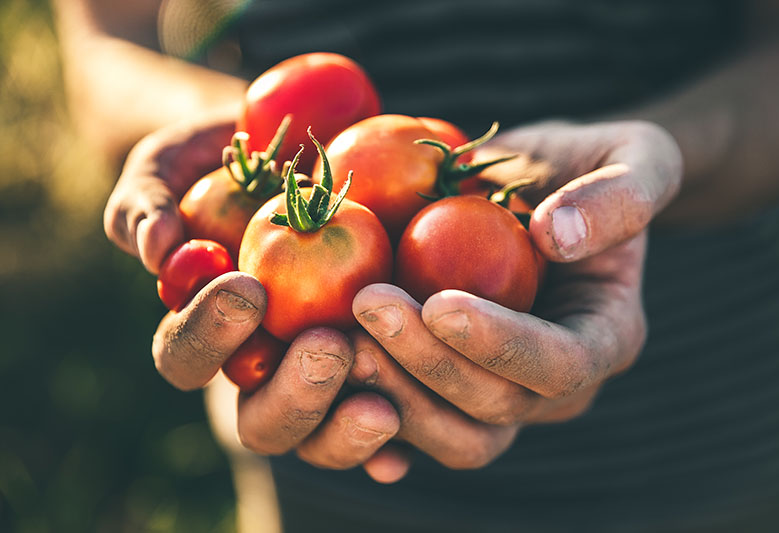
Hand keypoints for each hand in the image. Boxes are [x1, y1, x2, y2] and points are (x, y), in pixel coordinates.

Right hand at [104, 119, 403, 481]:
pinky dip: (393, 442)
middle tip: (327, 349)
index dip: (209, 335)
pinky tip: (408, 433)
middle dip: (291, 395)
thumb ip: (146, 201)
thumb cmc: (232, 161)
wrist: (309, 148)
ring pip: (321, 438)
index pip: (186, 357)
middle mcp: (262, 368)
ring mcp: (322, 379)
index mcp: (206, 331)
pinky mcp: (380, 377)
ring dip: (344, 428)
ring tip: (381, 405)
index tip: (248, 289)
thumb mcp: (176, 164)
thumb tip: (151, 251)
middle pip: (259, 421)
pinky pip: (388, 423)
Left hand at [349, 120, 680, 471]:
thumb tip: (558, 236)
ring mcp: (502, 394)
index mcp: (606, 337)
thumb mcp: (634, 154)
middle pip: (495, 408)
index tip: (439, 303)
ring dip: (391, 392)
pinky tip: (328, 379)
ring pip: (452, 433)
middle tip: (367, 304)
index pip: (560, 365)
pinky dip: (369, 411)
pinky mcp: (453, 389)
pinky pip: (412, 425)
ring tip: (336, 335)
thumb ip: (620, 194)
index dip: (501, 345)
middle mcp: (556, 384)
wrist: (540, 188)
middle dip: (428, 364)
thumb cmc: (590, 166)